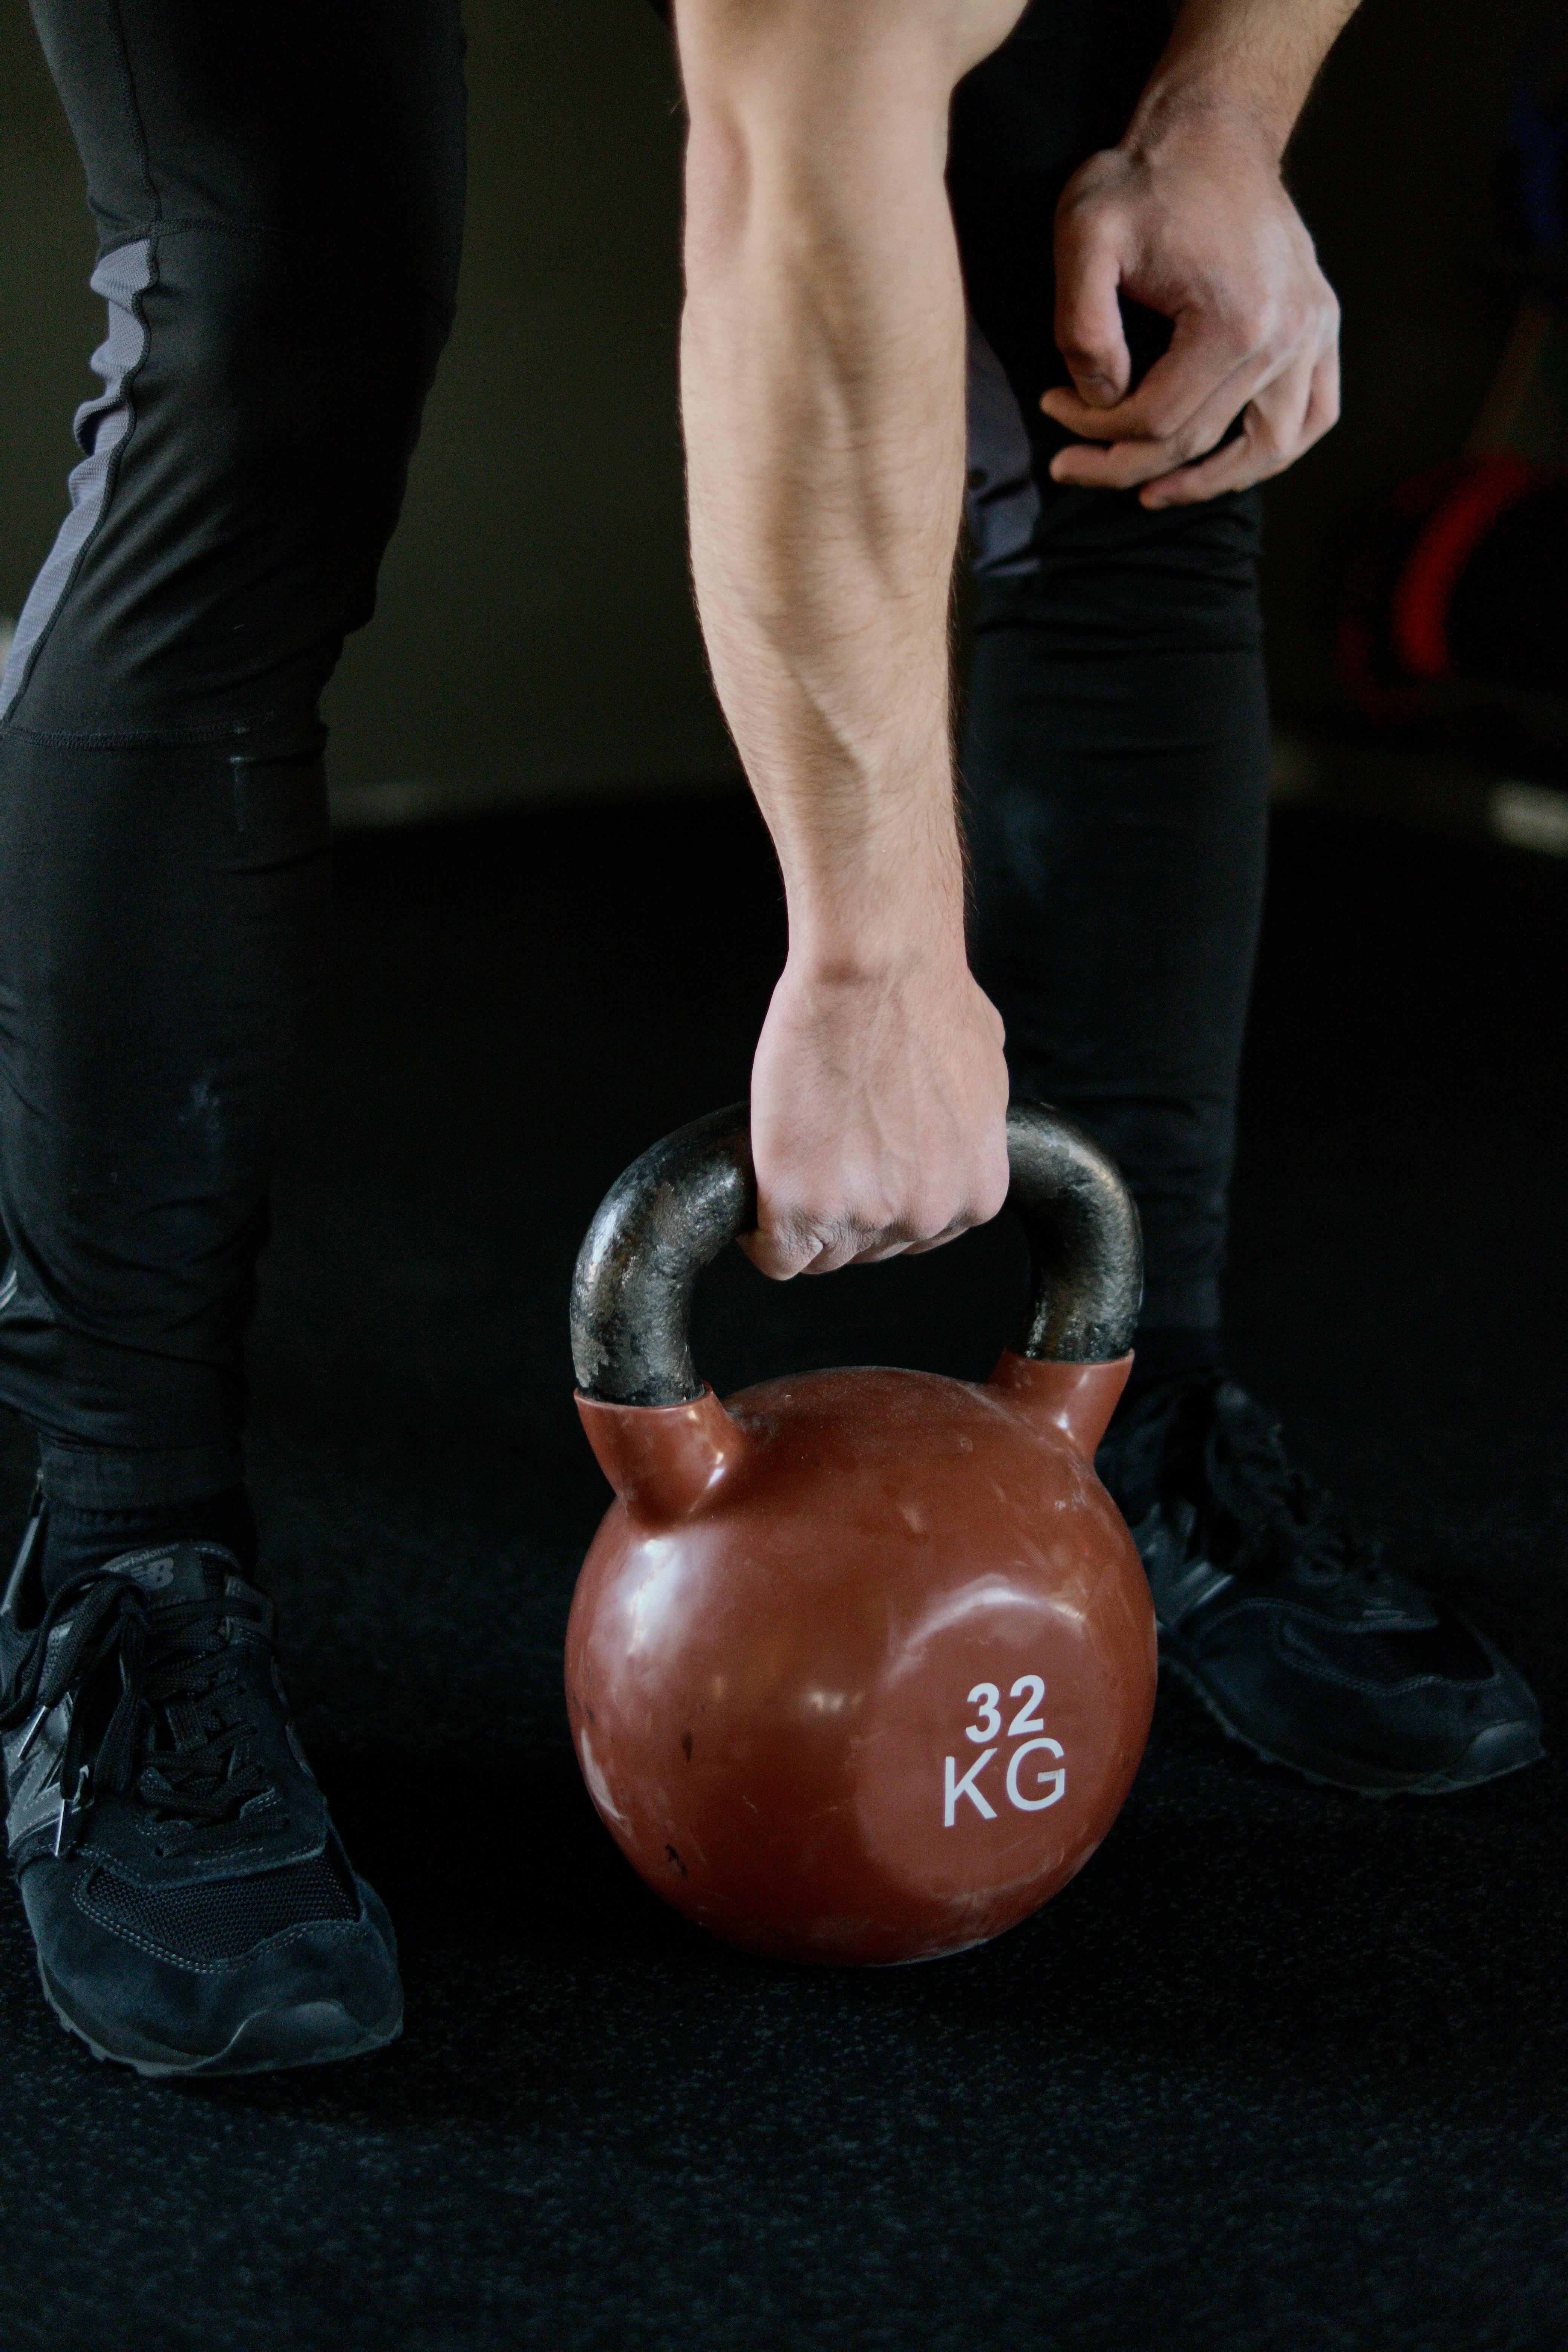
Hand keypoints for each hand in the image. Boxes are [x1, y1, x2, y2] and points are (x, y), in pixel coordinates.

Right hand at [742, 952, 1010, 1279]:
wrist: (876, 970)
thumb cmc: (929, 998)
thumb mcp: (983, 1075)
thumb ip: (966, 1128)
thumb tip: (947, 1125)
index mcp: (974, 1194)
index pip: (915, 1239)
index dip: (878, 1203)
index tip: (855, 1177)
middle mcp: (926, 1216)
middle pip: (868, 1250)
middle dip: (843, 1209)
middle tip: (822, 1153)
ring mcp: (864, 1215)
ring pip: (821, 1256)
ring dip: (802, 1217)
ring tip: (792, 1159)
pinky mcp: (801, 1205)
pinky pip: (776, 1256)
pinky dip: (760, 1235)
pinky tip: (760, 1192)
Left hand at [1038, 110, 1339, 506]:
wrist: (1212, 131)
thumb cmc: (1144, 179)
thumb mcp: (1084, 235)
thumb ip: (1081, 327)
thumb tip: (1102, 399)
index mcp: (1236, 320)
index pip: (1158, 420)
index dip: (1096, 432)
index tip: (1052, 411)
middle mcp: (1288, 335)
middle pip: (1200, 441)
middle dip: (1126, 463)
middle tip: (1071, 464)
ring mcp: (1315, 331)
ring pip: (1269, 447)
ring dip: (1208, 482)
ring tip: (1150, 493)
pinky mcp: (1322, 324)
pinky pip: (1313, 415)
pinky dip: (1273, 450)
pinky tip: (1226, 464)